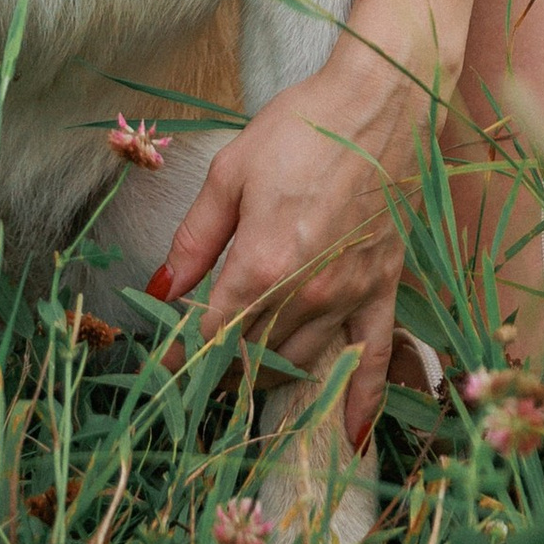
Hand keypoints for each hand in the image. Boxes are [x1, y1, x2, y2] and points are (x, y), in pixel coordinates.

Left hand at [151, 44, 431, 450]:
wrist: (379, 104)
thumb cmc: (299, 128)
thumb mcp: (229, 173)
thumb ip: (193, 240)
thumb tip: (160, 289)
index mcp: (261, 263)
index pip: (209, 334)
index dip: (181, 356)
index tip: (161, 367)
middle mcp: (307, 292)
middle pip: (252, 356)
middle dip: (218, 368)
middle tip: (195, 370)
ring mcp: (350, 296)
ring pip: (300, 362)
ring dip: (267, 376)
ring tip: (242, 378)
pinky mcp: (383, 290)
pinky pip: (374, 358)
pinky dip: (360, 401)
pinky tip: (350, 438)